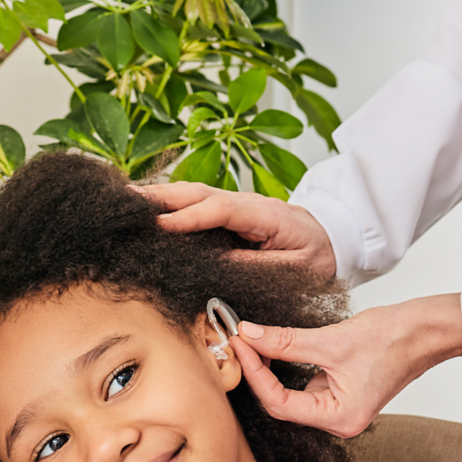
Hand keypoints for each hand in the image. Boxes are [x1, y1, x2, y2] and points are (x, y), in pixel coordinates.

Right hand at [134, 181, 336, 277]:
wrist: (336, 239)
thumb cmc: (317, 255)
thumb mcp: (294, 269)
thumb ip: (256, 266)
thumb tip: (217, 265)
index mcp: (266, 214)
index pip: (220, 209)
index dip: (189, 217)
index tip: (160, 225)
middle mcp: (246, 204)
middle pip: (198, 193)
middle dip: (162, 196)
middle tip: (126, 201)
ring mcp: (236, 208)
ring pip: (193, 196)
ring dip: (160, 198)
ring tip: (127, 202)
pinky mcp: (229, 217)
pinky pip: (195, 207)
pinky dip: (169, 206)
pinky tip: (148, 210)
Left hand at [229, 295, 461, 438]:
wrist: (428, 329)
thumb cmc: (395, 337)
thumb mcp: (331, 340)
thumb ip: (285, 342)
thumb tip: (249, 335)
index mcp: (340, 419)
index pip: (280, 402)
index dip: (255, 373)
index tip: (240, 344)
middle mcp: (338, 422)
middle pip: (281, 403)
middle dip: (258, 373)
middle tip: (239, 342)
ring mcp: (338, 409)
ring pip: (289, 395)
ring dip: (269, 370)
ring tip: (251, 343)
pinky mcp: (338, 394)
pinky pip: (302, 386)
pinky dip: (286, 368)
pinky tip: (273, 348)